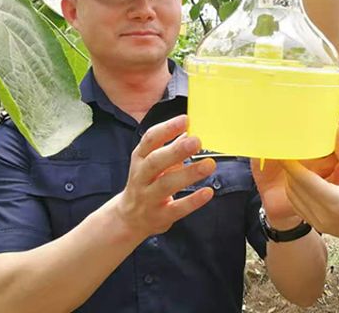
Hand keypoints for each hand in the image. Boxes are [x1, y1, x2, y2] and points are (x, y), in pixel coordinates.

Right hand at [117, 115, 215, 240]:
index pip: (149, 140)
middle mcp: (141, 177)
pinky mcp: (160, 216)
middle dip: (176, 151)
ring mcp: (148, 197)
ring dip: (188, 174)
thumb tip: (189, 131)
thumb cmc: (146, 183)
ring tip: (209, 164)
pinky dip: (192, 201)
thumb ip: (170, 147)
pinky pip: (176, 209)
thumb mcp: (152, 162)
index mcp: (140, 159)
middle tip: (196, 141)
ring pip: (166, 185)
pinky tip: (208, 192)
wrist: (129, 218)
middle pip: (155, 162)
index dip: (167, 129)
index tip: (185, 120)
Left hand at [282, 118, 338, 252]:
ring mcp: (319, 223)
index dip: (291, 160)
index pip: (301, 178)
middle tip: (298, 148)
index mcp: (334, 202)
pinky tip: (311, 178)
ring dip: (294, 177)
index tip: (286, 145)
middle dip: (293, 165)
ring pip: (293, 195)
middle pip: (294, 185)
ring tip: (305, 161)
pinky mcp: (320, 226)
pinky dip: (299, 190)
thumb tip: (337, 129)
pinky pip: (299, 205)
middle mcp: (322, 214)